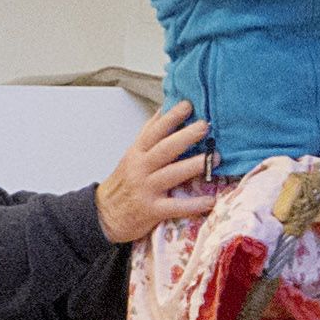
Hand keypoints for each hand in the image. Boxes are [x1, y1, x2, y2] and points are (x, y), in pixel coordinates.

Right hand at [97, 103, 219, 243]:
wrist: (104, 215)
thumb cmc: (124, 184)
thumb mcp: (131, 156)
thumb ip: (148, 136)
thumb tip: (165, 110)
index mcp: (136, 153)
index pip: (153, 131)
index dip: (170, 117)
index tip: (188, 104)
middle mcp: (140, 168)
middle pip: (164, 149)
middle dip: (186, 136)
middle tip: (205, 126)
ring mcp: (145, 189)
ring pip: (171, 174)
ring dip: (194, 165)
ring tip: (216, 157)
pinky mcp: (151, 210)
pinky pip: (175, 206)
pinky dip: (193, 204)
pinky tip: (210, 200)